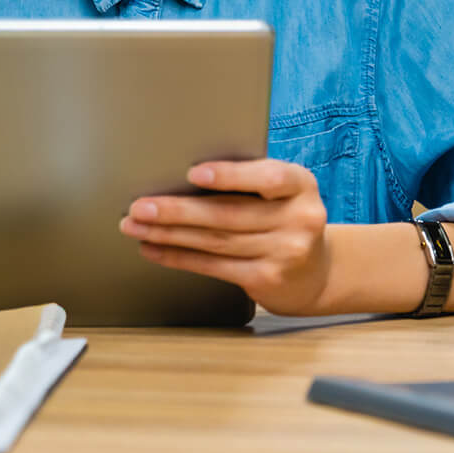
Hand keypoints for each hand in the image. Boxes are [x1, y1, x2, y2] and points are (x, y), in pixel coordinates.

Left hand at [119, 160, 329, 316]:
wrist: (317, 271)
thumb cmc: (285, 216)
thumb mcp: (282, 191)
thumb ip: (250, 178)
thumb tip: (183, 172)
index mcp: (301, 185)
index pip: (268, 178)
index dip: (230, 175)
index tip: (192, 174)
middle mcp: (299, 219)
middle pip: (229, 214)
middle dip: (178, 210)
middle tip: (141, 205)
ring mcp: (285, 253)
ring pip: (216, 241)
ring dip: (169, 234)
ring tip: (136, 225)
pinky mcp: (268, 280)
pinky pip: (215, 266)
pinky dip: (179, 257)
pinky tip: (155, 249)